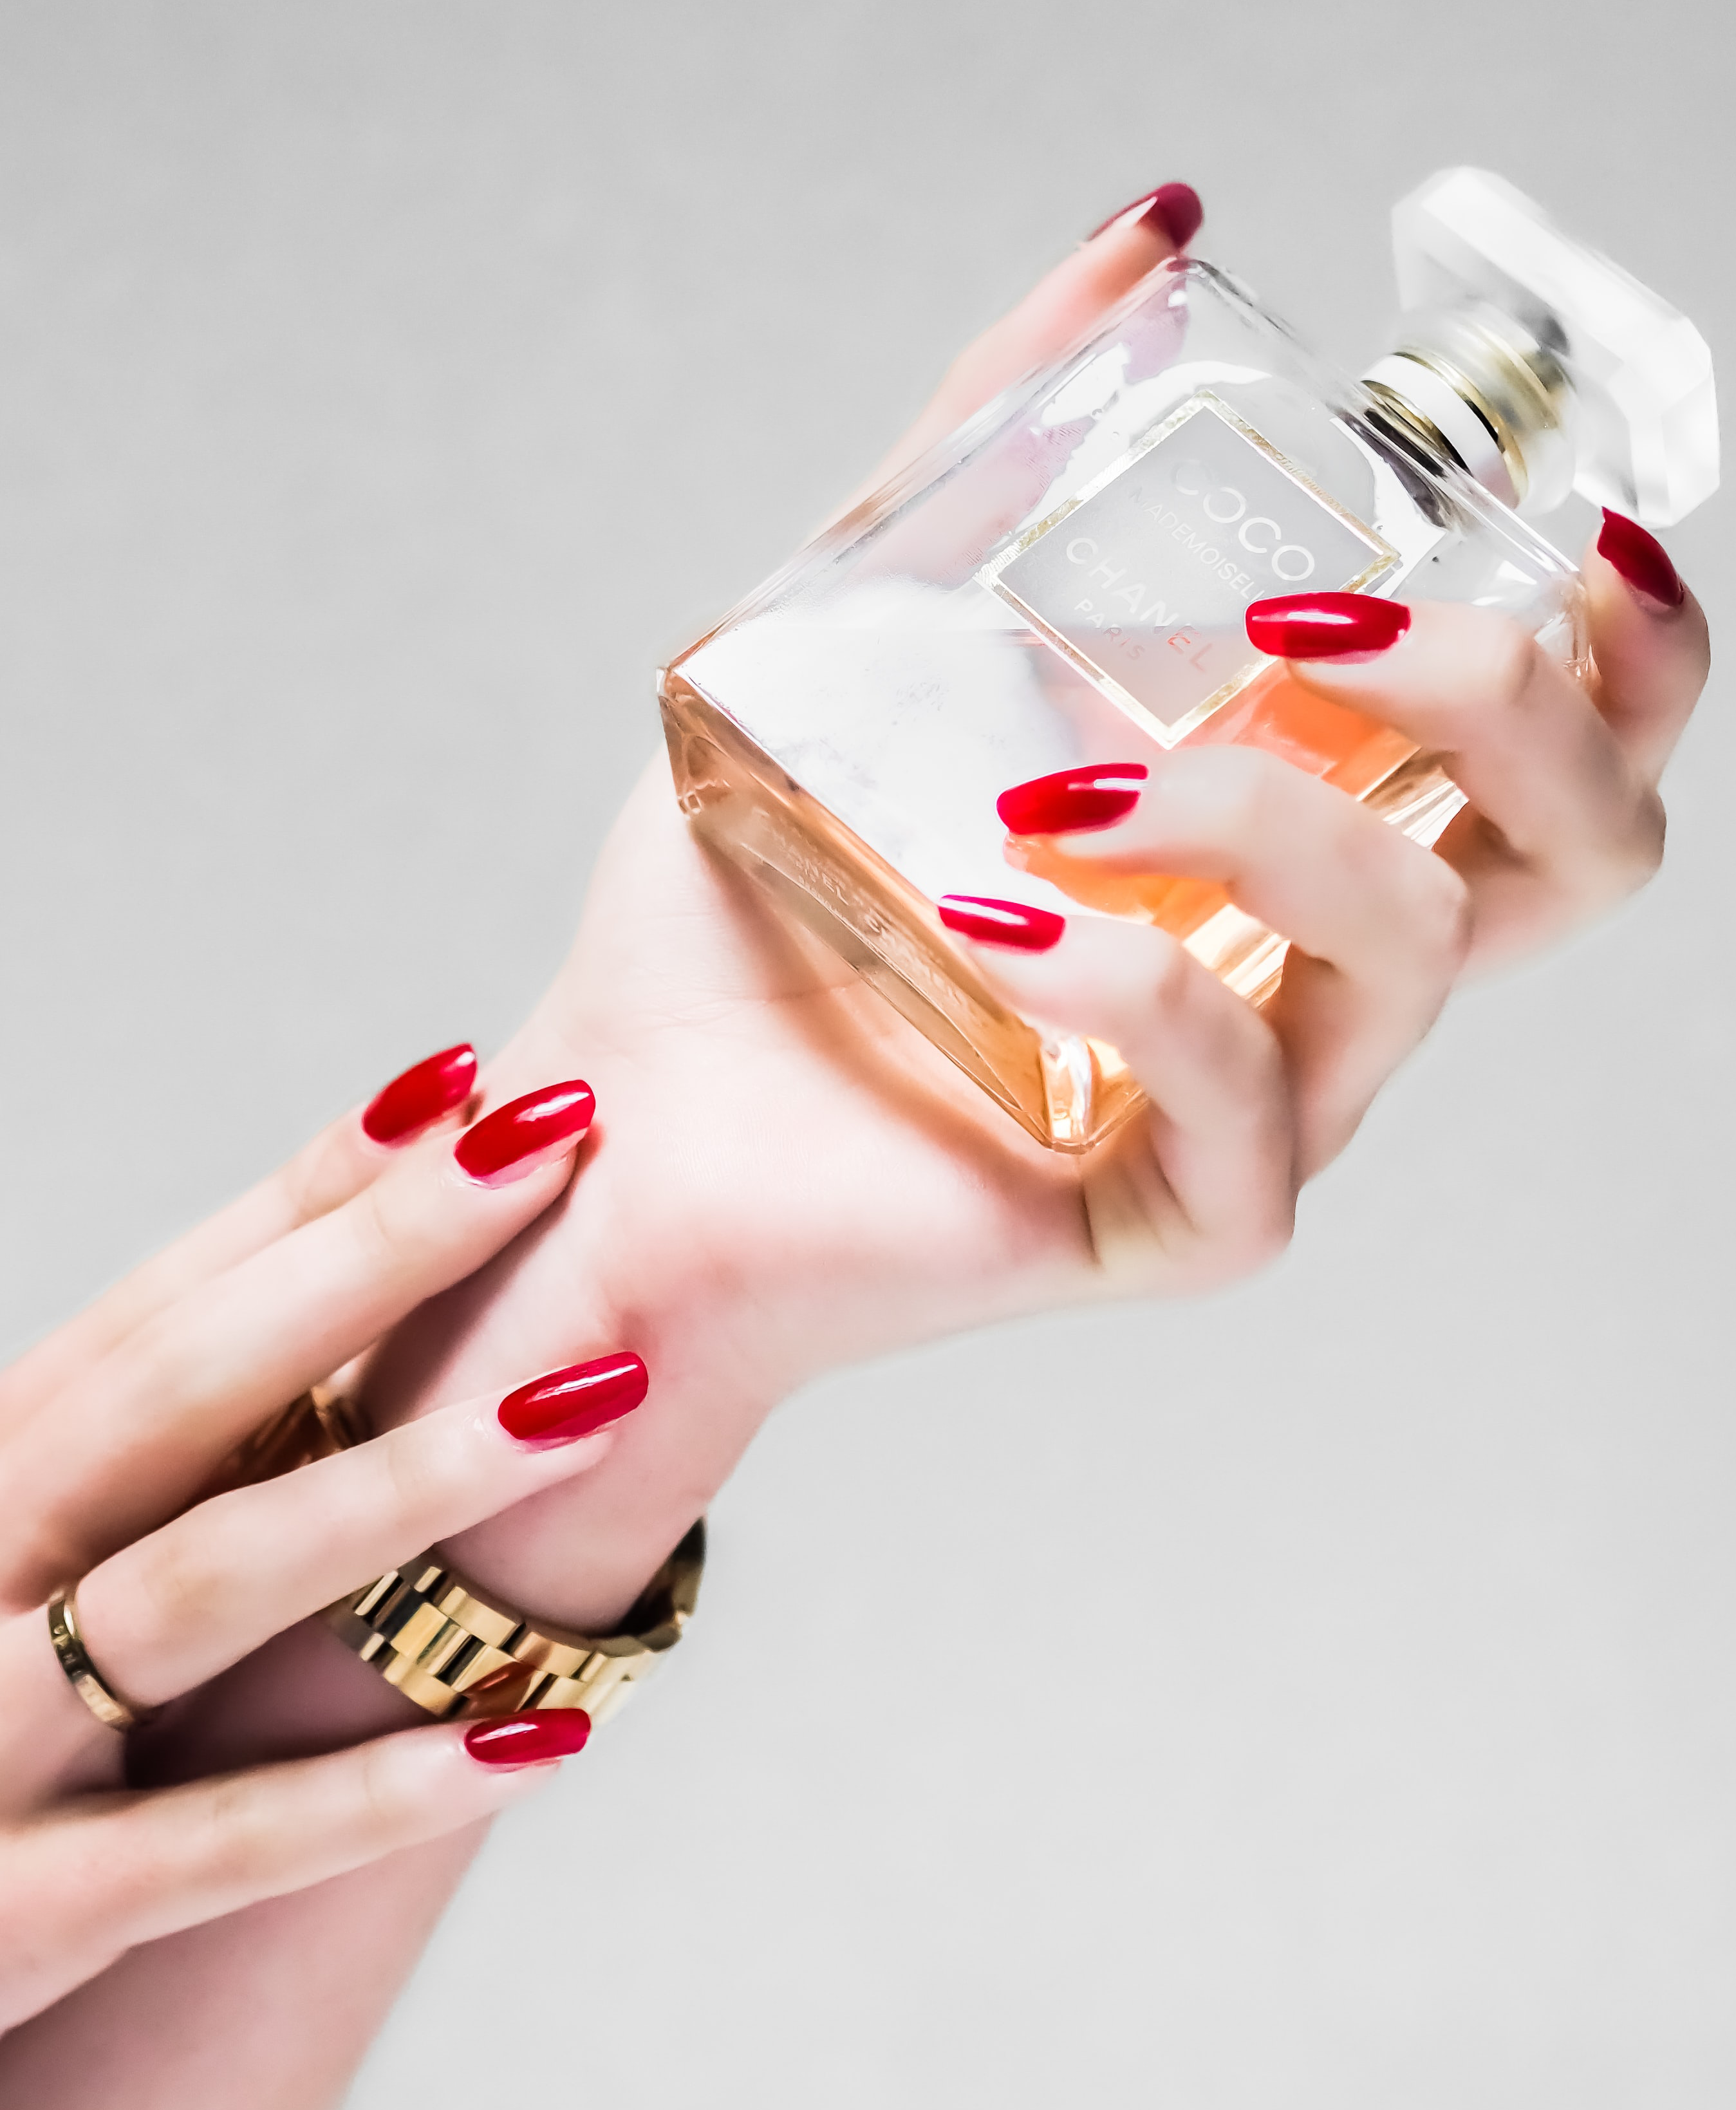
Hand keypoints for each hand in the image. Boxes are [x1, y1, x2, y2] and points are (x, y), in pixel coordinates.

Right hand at [0, 1047, 636, 2033]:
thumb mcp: (13, 1554)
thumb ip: (140, 1462)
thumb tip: (335, 1319)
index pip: (165, 1307)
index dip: (312, 1191)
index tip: (459, 1083)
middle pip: (185, 1387)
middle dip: (376, 1257)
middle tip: (549, 1146)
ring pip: (204, 1581)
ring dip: (408, 1484)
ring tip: (596, 1397)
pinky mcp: (15, 1918)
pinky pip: (213, 1846)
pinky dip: (375, 1788)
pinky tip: (546, 1730)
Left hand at [348, 187, 1707, 1633]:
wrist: (630, 1124)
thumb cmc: (749, 907)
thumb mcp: (860, 640)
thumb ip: (995, 450)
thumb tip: (1139, 243)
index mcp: (1288, 849)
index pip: (1554, 762)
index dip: (1630, 651)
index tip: (1578, 541)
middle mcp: (1312, 977)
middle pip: (1574, 851)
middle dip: (1494, 697)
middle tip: (1306, 630)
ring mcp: (1263, 1110)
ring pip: (1414, 949)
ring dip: (1262, 814)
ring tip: (1056, 783)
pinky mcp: (1175, 1222)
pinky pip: (1243, 1103)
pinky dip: (1130, 978)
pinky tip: (987, 917)